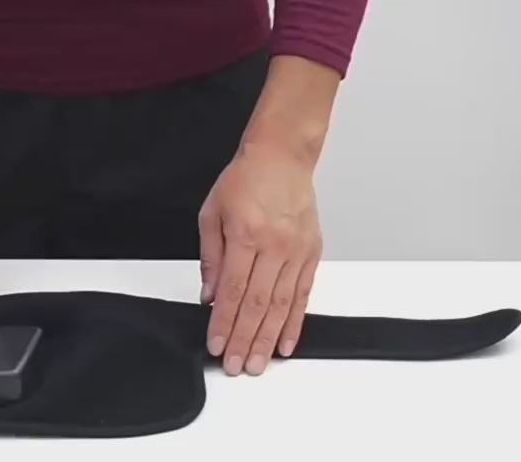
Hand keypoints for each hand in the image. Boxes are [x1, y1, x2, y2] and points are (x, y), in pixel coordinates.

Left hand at [198, 141, 321, 375]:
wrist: (282, 157)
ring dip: (269, 338)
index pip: (232, 290)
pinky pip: (303, 294)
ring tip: (259, 362)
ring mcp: (296, 251)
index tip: (216, 345)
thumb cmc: (244, 181)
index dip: (223, 322)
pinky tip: (285, 342)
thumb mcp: (212, 213)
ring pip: (282, 304)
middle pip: (257, 303)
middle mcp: (274, 245)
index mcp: (245, 235)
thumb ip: (210, 257)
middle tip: (237, 365)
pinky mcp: (312, 253)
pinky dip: (294, 322)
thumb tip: (208, 296)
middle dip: (245, 339)